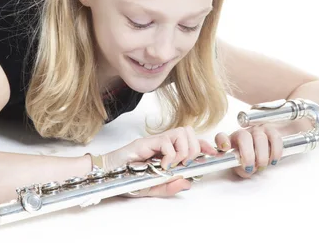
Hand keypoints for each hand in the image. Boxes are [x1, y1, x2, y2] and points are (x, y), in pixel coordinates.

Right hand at [102, 126, 217, 197]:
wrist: (106, 174)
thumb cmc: (125, 178)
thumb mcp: (152, 187)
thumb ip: (169, 186)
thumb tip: (188, 183)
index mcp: (166, 151)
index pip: (190, 140)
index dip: (203, 145)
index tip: (212, 154)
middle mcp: (162, 142)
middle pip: (189, 132)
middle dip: (194, 150)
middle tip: (183, 165)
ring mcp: (154, 141)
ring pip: (181, 133)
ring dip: (182, 151)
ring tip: (172, 165)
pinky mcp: (145, 142)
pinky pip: (166, 141)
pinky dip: (169, 155)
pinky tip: (161, 165)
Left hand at [214, 124, 282, 177]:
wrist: (268, 149)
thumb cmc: (252, 159)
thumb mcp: (243, 166)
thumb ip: (241, 170)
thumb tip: (245, 170)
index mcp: (232, 141)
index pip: (221, 137)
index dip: (222, 141)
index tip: (225, 148)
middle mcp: (244, 133)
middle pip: (243, 137)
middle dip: (248, 155)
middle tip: (250, 167)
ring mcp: (258, 130)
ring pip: (260, 138)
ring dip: (262, 155)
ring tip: (262, 165)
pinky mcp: (272, 131)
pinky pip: (275, 138)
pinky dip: (275, 152)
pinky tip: (273, 160)